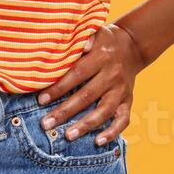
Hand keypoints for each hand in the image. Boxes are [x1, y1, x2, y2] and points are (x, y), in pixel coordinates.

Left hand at [37, 22, 147, 146]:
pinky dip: (112, 132)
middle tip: (46, 124)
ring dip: (85, 125)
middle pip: (87, 96)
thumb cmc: (103, 40)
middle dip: (65, 111)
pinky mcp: (128, 100)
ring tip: (68, 136)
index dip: (59, 88)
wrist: (132, 46)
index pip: (77, 74)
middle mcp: (113, 75)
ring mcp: (121, 90)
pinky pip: (123, 119)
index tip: (41, 100)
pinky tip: (98, 142)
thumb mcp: (95, 31)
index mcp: (101, 56)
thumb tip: (75, 43)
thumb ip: (83, 37)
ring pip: (104, 111)